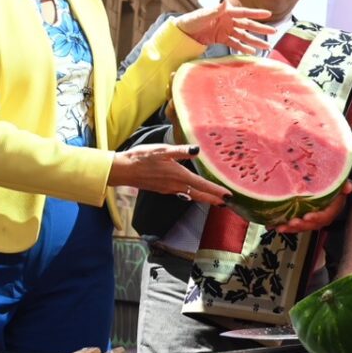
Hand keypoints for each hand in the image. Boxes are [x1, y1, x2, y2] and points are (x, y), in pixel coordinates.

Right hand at [108, 144, 229, 205]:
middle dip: (213, 199)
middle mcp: (175, 185)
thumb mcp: (162, 150)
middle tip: (227, 202)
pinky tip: (194, 192)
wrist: (123, 170)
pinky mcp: (163, 189)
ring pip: (191, 195)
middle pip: (198, 194)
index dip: (216, 190)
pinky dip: (193, 194)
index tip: (229, 196)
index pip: (201, 185)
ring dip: (204, 197)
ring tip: (216, 199)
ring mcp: (168, 189)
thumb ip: (180, 151)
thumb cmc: (141, 158)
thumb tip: (196, 150)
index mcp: (178, 175)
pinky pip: (182, 194)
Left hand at [174, 0, 275, 52]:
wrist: (183, 32)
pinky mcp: (222, 39)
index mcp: (225, 12)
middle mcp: (228, 21)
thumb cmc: (191, 20)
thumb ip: (216, 9)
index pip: (244, 13)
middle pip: (247, 25)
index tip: (268, 14)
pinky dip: (243, 48)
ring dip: (255, 41)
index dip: (256, 13)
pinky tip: (251, 52)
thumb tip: (225, 0)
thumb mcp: (203, 15)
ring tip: (266, 46)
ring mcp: (226, 30)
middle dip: (261, 29)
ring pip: (244, 36)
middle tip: (274, 31)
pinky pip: (235, 44)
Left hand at [273, 181, 351, 232]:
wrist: (329, 188)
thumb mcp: (340, 184)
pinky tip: (272, 224)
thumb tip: (349, 187)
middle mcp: (321, 217)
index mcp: (332, 210)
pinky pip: (293, 224)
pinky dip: (282, 225)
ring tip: (280, 227)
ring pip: (301, 227)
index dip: (317, 218)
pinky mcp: (301, 219)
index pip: (326, 217)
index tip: (308, 216)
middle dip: (301, 226)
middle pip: (311, 225)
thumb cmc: (334, 186)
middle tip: (291, 223)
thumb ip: (344, 185)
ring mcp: (311, 220)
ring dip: (290, 228)